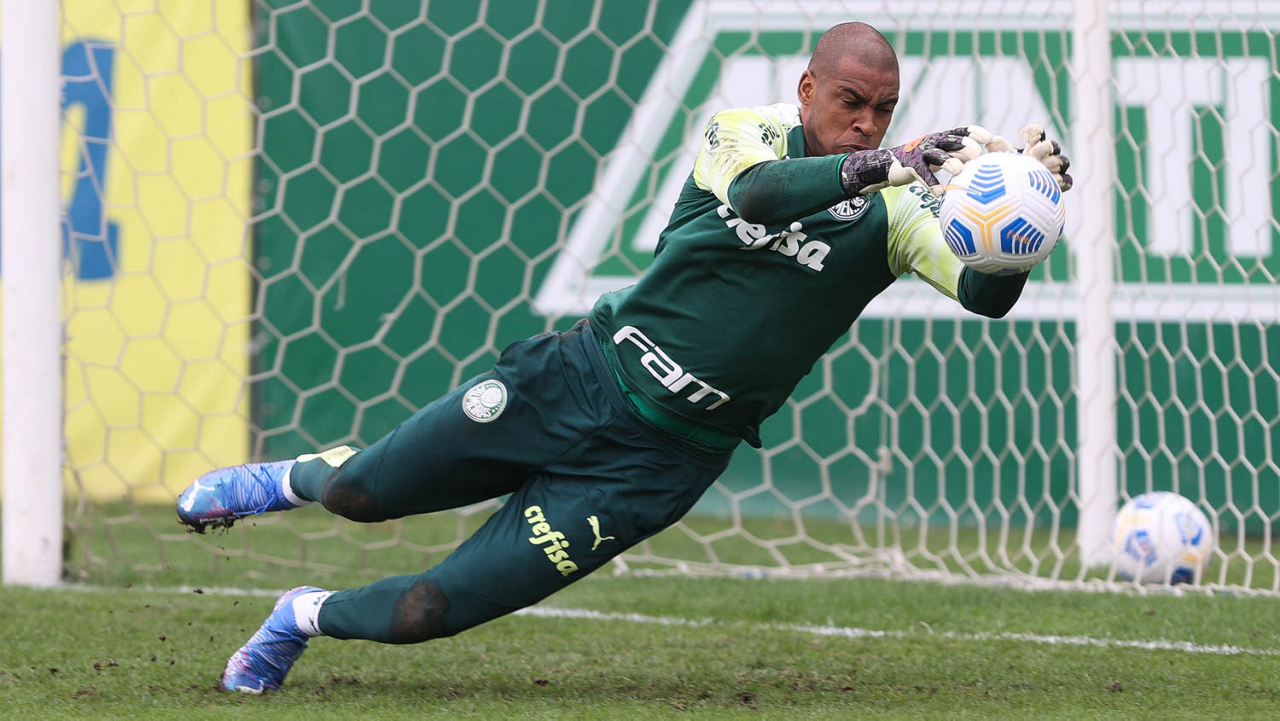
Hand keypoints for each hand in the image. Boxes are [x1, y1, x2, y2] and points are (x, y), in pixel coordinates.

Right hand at [839, 126, 989, 196]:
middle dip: (966, 147)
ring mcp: (920, 152)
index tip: (990, 139)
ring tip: (959, 171)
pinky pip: (922, 174)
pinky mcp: (909, 165)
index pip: (961, 130)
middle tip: (978, 158)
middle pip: (952, 141)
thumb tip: (984, 168)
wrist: (889, 165)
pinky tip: (939, 194)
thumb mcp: (939, 156)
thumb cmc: (921, 163)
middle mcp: (932, 142)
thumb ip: (958, 157)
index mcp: (942, 138)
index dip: (975, 132)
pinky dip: (930, 183)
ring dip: (949, 162)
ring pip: (938, 155)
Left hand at [985, 124, 1072, 191]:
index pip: (1037, 132)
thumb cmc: (1009, 175)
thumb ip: (999, 151)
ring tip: (1045, 166)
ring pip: (1063, 161)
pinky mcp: (1061, 184)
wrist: (1018, 197)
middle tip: (1033, 153)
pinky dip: (1062, 180)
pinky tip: (1054, 182)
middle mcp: (1047, 155)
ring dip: (1055, 162)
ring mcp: (1056, 169)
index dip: (1033, 131)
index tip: (1022, 135)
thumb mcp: (1003, 162)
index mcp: (1034, 146)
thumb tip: (989, 142)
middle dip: (1044, 148)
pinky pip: (1067, 180)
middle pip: (1051, 146)